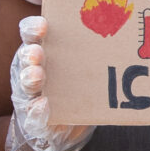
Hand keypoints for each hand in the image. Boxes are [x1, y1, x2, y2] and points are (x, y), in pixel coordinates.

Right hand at [5, 16, 95, 150]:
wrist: (68, 125)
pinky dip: (37, 108)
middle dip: (31, 53)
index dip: (34, 28)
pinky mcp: (34, 115)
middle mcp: (33, 67)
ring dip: (30, 78)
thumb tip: (124, 32)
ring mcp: (31, 91)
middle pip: (26, 56)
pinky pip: (32, 112)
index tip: (43, 25)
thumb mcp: (85, 65)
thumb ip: (95, 50)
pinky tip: (43, 104)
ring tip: (38, 76)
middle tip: (38, 54)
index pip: (32, 33)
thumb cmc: (78, 85)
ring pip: (26, 82)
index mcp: (43, 49)